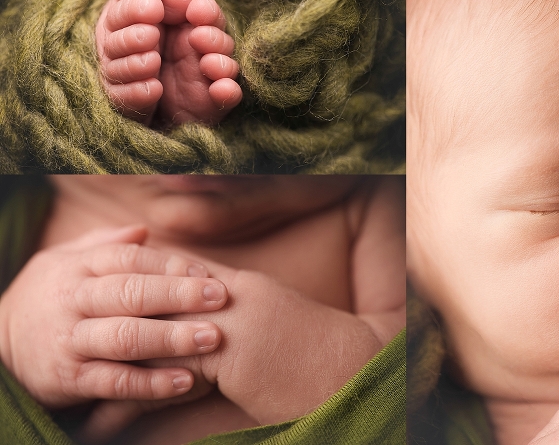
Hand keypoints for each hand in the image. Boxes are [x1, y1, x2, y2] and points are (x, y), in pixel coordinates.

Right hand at [0, 225, 227, 408]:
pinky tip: (185, 381)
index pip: (130, 260)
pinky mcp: (68, 378)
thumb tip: (144, 228)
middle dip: (179, 295)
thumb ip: (105, 243)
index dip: (171, 265)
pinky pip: (113, 381)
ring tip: (212, 338)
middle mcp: (74, 300)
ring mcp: (70, 340)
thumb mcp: (65, 260)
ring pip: (124, 337)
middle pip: (131, 293)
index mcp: (79, 267)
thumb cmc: (49, 296)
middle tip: (221, 298)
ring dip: (172, 338)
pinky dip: (149, 383)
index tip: (208, 273)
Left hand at [80, 261, 392, 440]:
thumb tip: (212, 307)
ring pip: (155, 330)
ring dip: (116, 355)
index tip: (109, 272)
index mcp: (242, 284)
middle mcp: (231, 296)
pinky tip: (110, 415)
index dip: (142, 267)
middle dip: (117, 302)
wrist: (351, 368)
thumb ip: (243, 305)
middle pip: (158, 289)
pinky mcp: (229, 355)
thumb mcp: (278, 315)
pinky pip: (167, 373)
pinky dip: (134, 395)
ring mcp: (229, 322)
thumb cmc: (318, 349)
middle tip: (82, 318)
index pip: (180, 268)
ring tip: (85, 375)